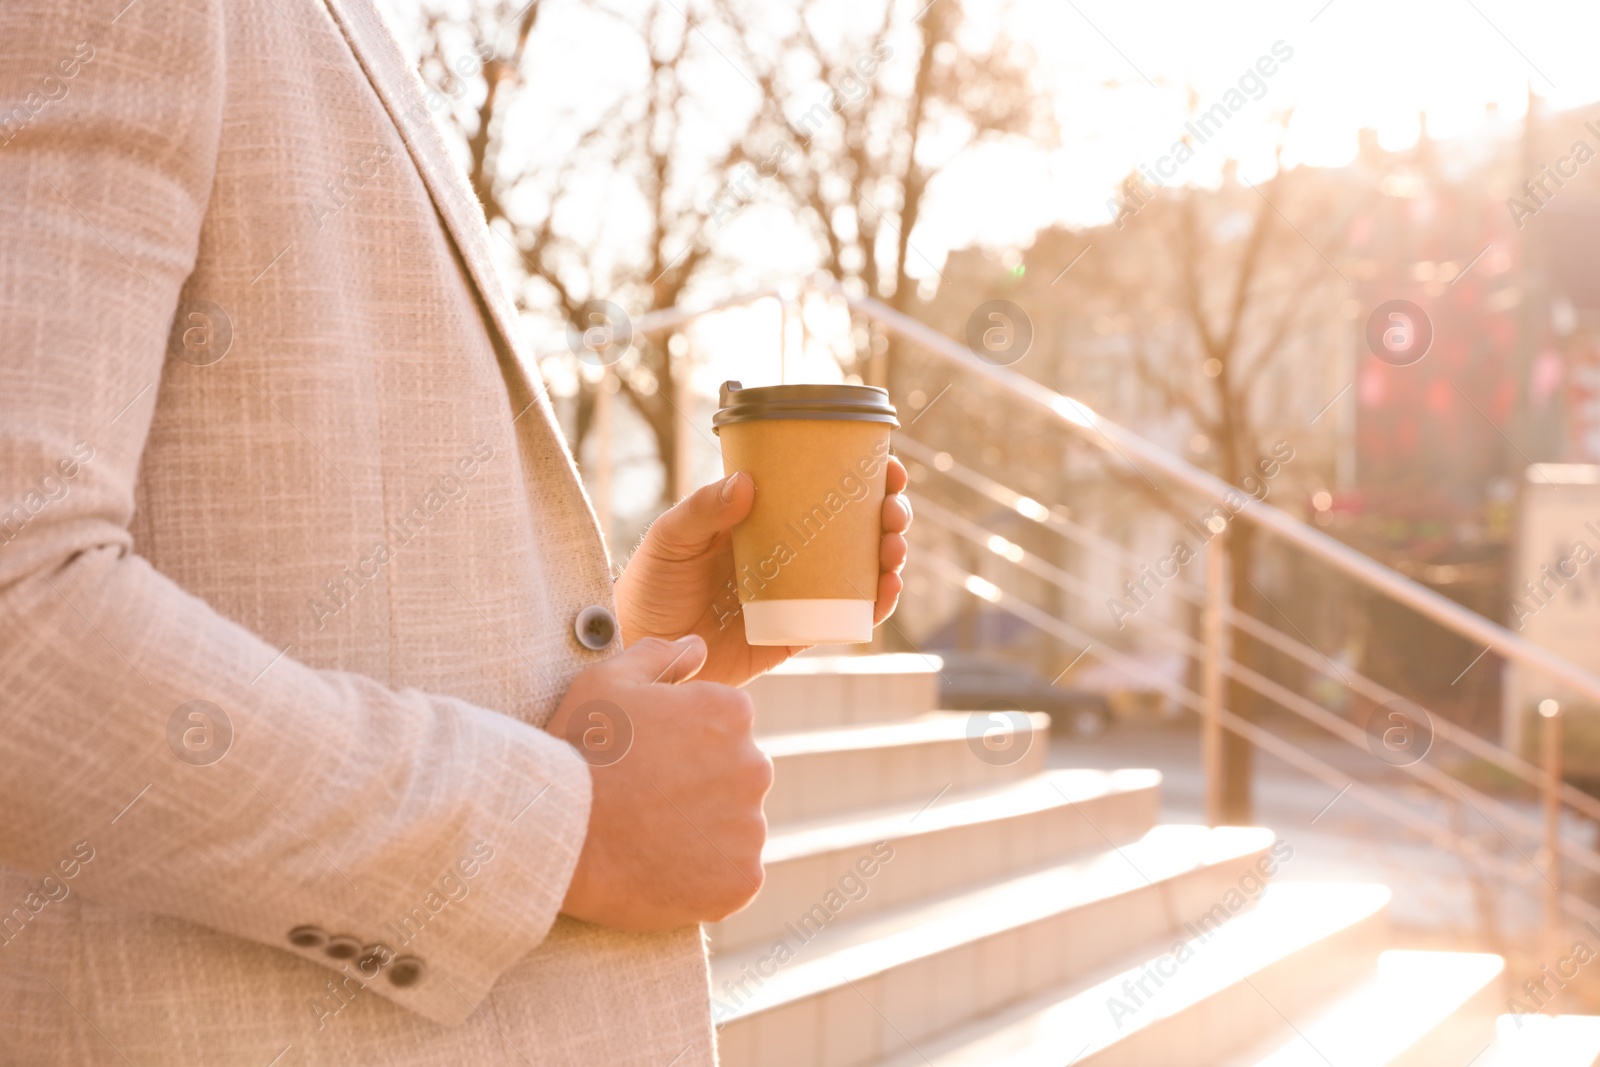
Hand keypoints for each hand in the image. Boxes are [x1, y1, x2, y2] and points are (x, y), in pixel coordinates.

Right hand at [545, 634, 771, 930]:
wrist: (556, 835)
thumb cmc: (576, 752)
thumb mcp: (605, 682)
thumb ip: (659, 656)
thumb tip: (698, 645)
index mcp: (731, 712)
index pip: (723, 728)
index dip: (680, 746)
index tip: (645, 761)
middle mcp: (755, 765)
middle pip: (735, 776)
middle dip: (700, 787)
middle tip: (644, 803)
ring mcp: (750, 826)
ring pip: (735, 827)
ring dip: (704, 833)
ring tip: (647, 838)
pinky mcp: (741, 880)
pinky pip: (733, 876)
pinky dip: (705, 878)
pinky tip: (660, 869)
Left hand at [614, 456, 911, 687]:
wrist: (637, 649)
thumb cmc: (648, 586)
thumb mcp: (671, 539)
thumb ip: (702, 511)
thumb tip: (747, 484)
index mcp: (764, 520)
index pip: (822, 490)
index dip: (863, 478)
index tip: (888, 467)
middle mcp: (788, 553)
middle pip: (854, 529)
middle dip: (888, 516)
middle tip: (894, 511)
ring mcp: (797, 594)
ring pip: (859, 571)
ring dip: (889, 557)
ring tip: (893, 548)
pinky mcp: (796, 633)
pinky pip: (844, 619)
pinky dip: (874, 606)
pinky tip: (887, 590)